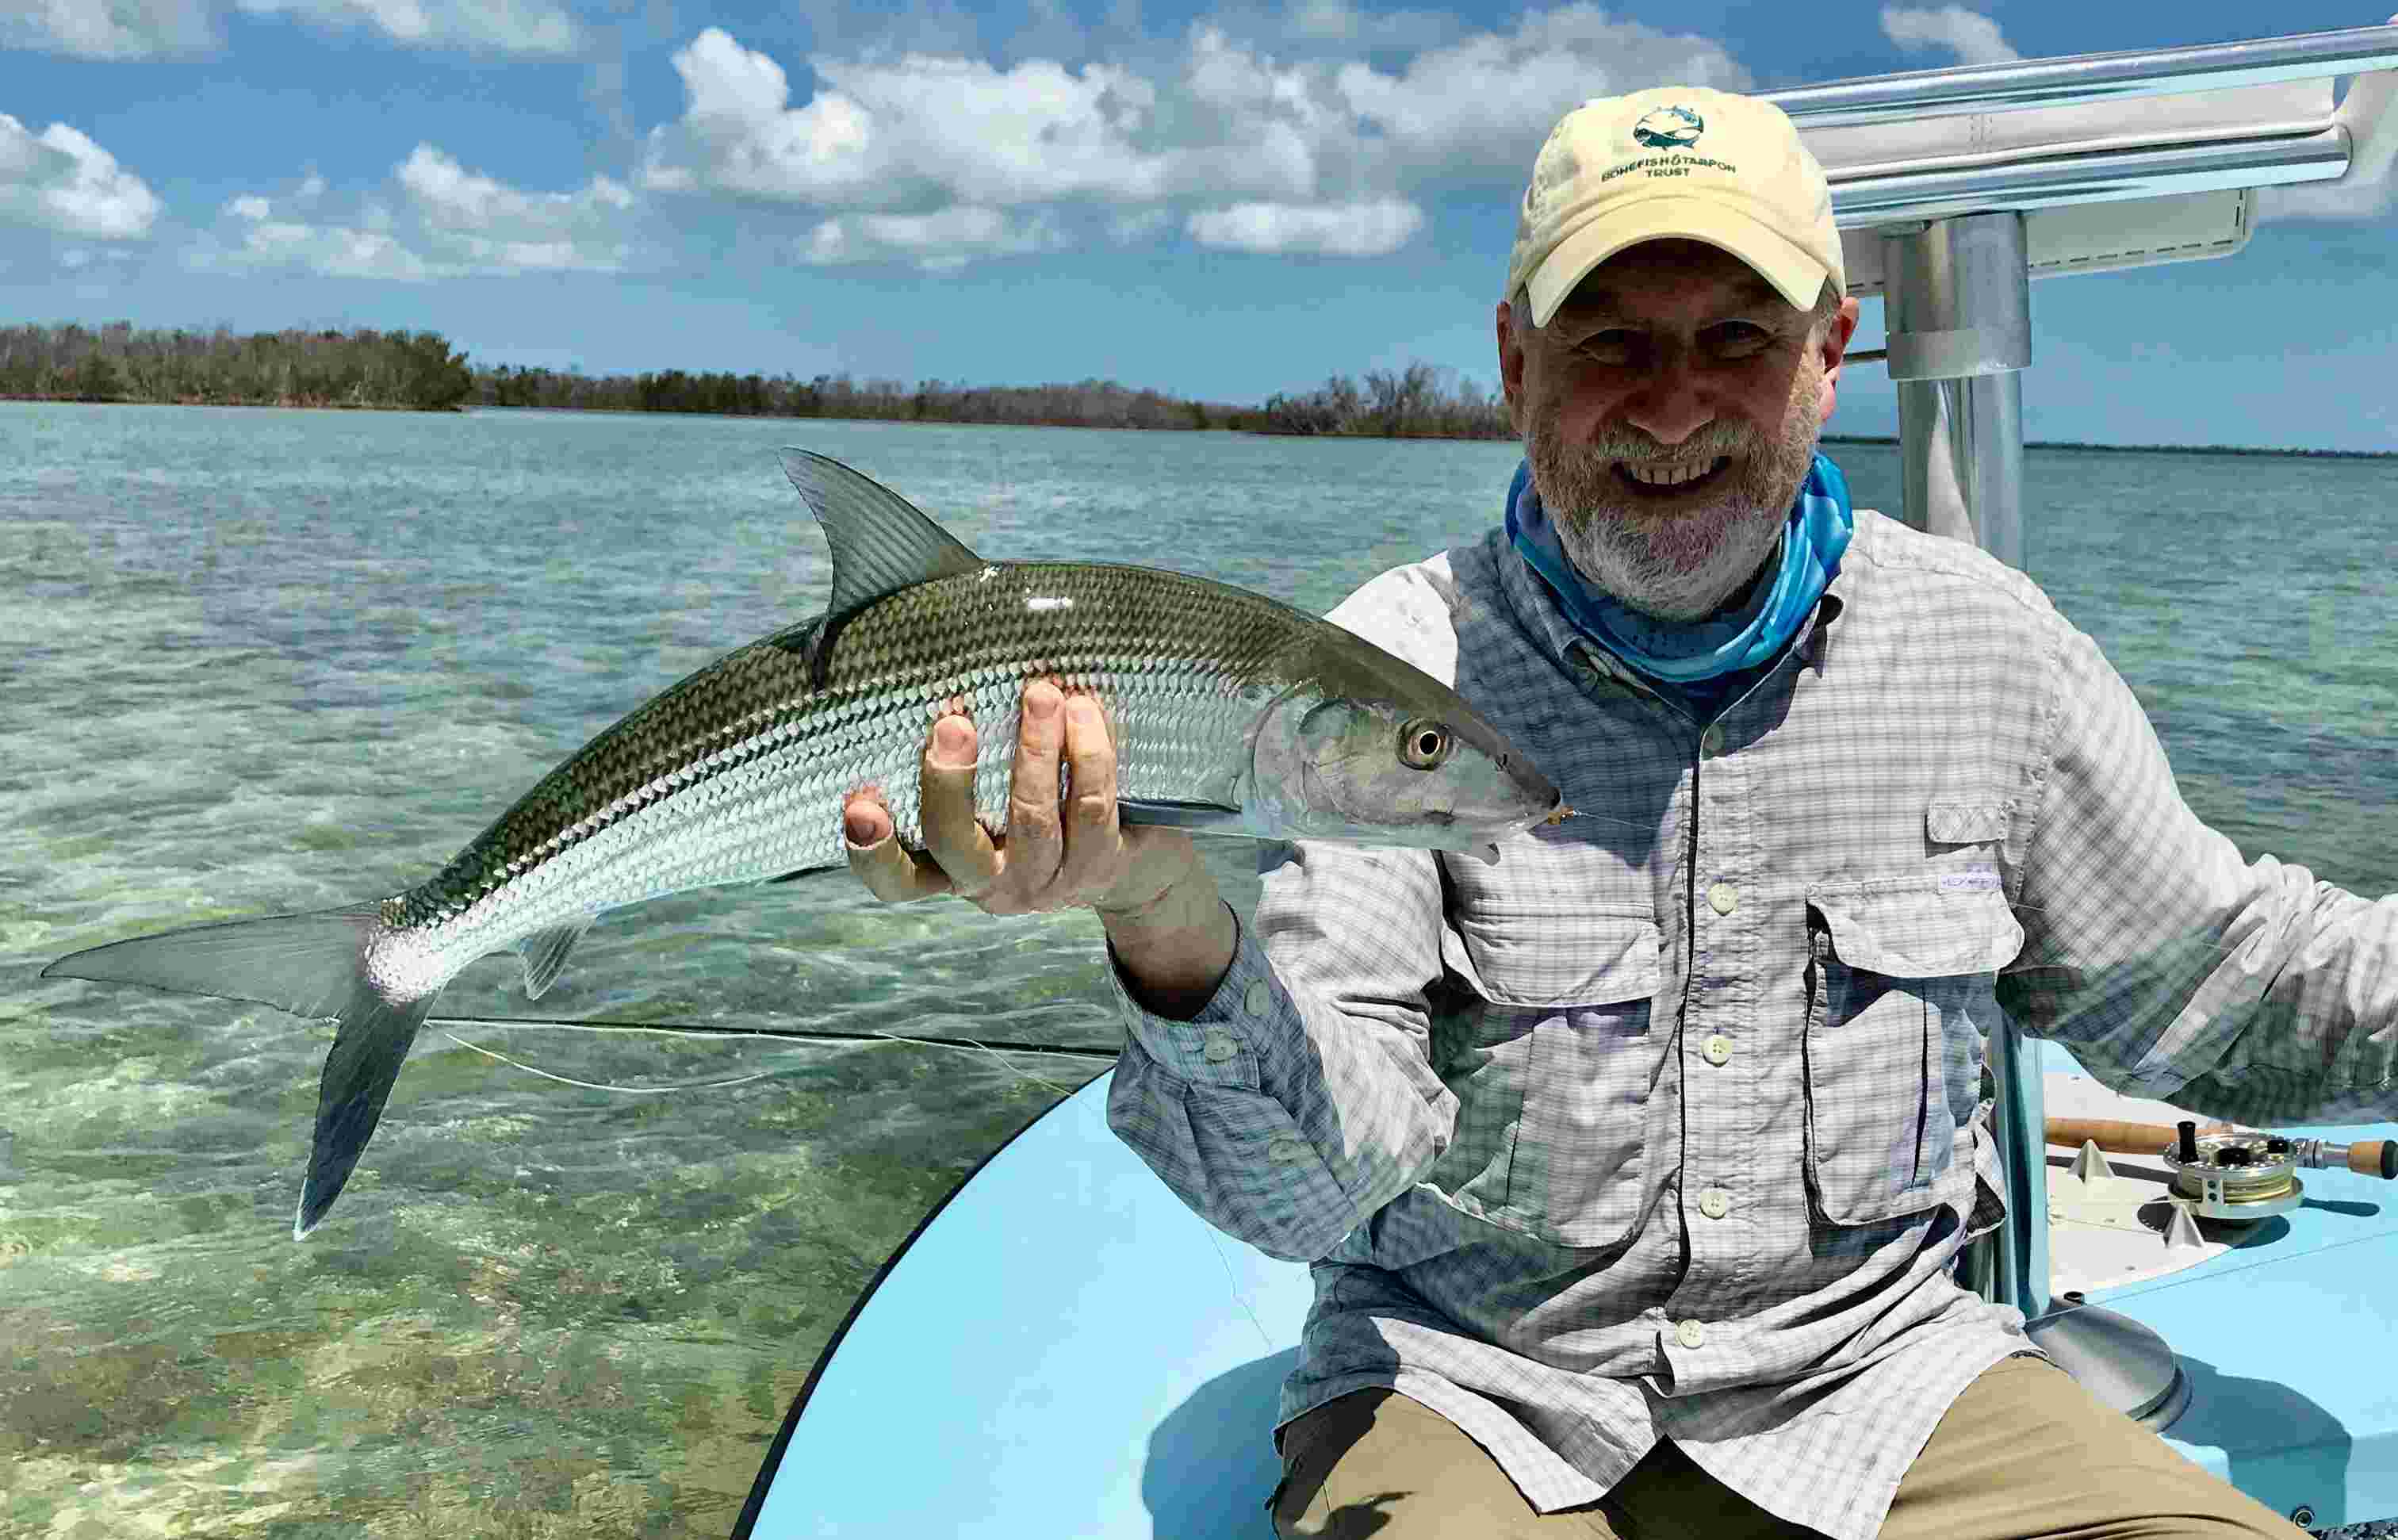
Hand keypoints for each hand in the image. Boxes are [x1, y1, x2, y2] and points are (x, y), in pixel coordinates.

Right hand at [841, 679, 1200, 920]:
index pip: (896, 877)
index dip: (872, 850)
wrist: (1139, 855)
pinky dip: (1088, 755)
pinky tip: (1083, 711)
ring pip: (1032, 819)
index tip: (859, 802)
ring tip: (1039, 693)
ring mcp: (1045, 881)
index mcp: (947, 867)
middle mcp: (989, 883)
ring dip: (1034, 751)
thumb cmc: (1042, 793)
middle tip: (952, 723)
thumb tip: (924, 644)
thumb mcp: (993, 783)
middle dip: (949, 783)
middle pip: (953, 845)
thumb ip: (956, 740)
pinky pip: (1090, 809)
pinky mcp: (1098, 867)